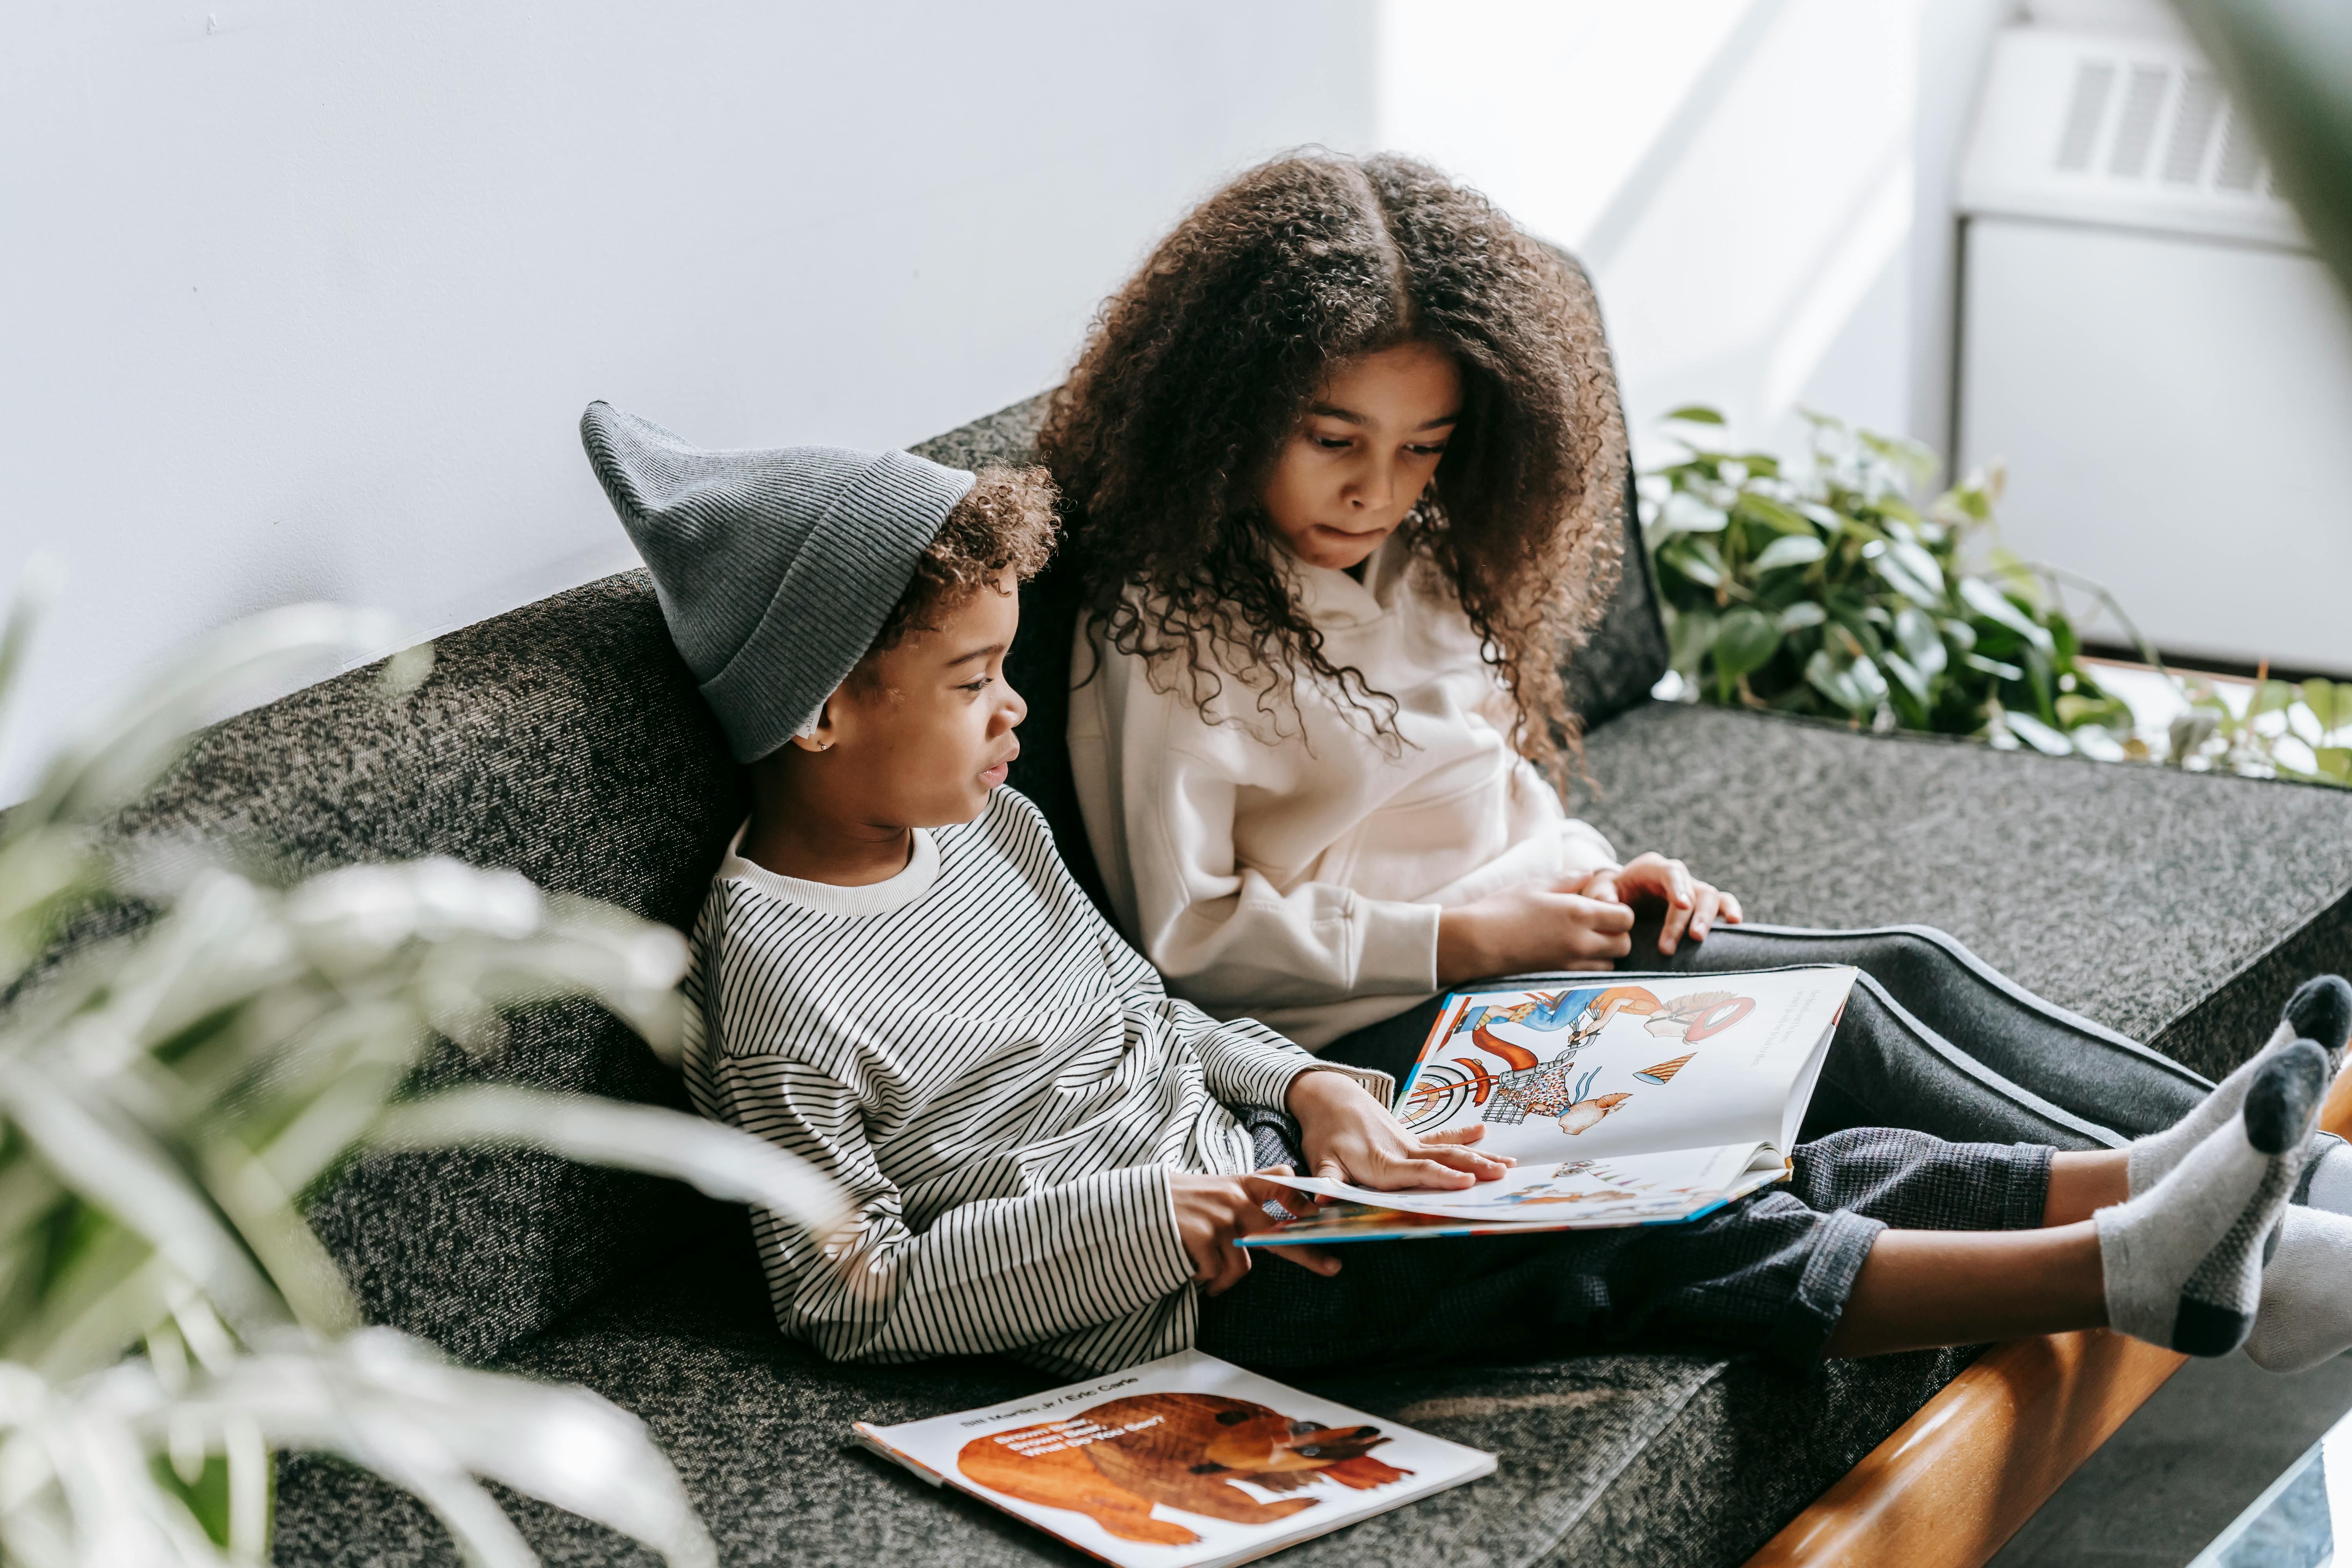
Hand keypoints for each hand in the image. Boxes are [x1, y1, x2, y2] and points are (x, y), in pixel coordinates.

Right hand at [1168, 1168, 1338, 1294]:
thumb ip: (1244, 1193)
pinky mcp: (1203, 1235)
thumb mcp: (1212, 1189)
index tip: (1322, 1215)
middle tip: (1333, 1268)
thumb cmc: (1176, 1203)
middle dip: (1308, 1254)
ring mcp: (1220, 1217)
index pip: (1281, 1182)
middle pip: (1279, 1232)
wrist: (1134, 1208)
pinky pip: (1217, 1274)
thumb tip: (1280, 1192)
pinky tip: (1190, 1273)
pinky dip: (1205, 1281)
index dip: (1304, 1199)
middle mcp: (1234, 1198)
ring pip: (1241, 1266)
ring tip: (1205, 1278)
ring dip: (1223, 1279)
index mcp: (1239, 1185)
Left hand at [1287, 1069, 1513, 1190]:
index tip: (1466, 1182)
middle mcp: (1401, 1152)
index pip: (1416, 1172)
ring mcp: (1409, 1142)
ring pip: (1449, 1149)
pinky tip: (1483, 1130)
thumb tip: (1324, 1198)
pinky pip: (1441, 1138)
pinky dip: (1462, 1135)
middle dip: (1474, 1167)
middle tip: (1502, 1173)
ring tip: (1507, 1162)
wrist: (1329, 1097)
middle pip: (1443, 1160)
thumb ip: (1328, 1180)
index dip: (1441, 1177)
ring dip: (1478, 1156)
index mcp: (1382, 1163)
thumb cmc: (1325, 1132)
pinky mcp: (1410, 1137)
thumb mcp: (1321, 1159)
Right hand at [1435, 872, 1634, 983]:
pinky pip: (1592, 976)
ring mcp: (1572, 963)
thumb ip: (1568, 879)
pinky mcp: (1561, 978)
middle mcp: (1582, 941)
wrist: (1475, 943)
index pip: (1625, 917)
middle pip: (1624, 944)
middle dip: (1617, 933)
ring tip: (1585, 940)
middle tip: (1598, 924)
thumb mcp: (1535, 884)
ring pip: (1611, 962)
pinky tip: (1572, 954)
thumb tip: (1589, 874)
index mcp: (1579, 913)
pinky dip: (1590, 966)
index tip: (1603, 906)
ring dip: (1605, 952)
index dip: (1619, 910)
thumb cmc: (1502, 909)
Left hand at [1583, 853, 1743, 955]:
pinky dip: (1731, 910)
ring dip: (1710, 917)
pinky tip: (1736, 923)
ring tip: (1700, 938)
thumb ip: (1603, 897)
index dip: (1679, 888)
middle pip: (1694, 889)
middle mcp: (1676, 876)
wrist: (1620, 896)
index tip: (1682, 906)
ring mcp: (1691, 889)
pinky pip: (1723, 902)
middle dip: (1693, 915)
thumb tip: (1612, 908)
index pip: (1671, 873)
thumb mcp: (1598, 891)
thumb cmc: (1609, 893)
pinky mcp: (1701, 903)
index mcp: (1652, 868)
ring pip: (1712, 896)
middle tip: (1691, 938)